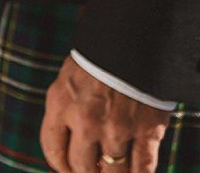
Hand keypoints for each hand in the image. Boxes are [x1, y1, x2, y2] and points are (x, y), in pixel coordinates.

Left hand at [40, 54, 170, 172]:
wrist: (133, 40)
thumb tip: (69, 147)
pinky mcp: (147, 131)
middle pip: (81, 166)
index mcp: (61, 104)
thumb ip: (64, 111)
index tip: (66, 169)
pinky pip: (143, 168)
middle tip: (93, 171)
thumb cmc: (98, 60)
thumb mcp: (68, 80)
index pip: (52, 149)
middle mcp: (85, 121)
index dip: (59, 166)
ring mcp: (117, 128)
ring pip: (113, 172)